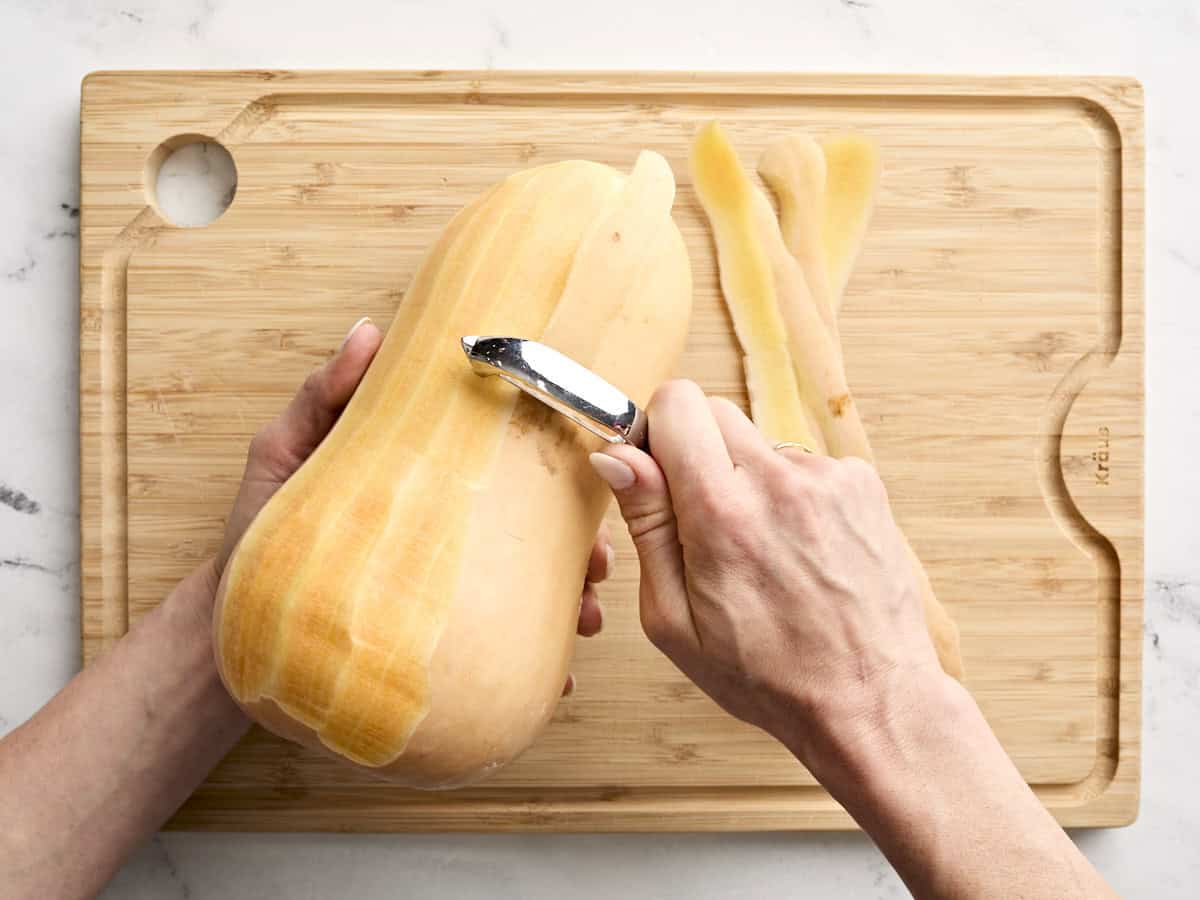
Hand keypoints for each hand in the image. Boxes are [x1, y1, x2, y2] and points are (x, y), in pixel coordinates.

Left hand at [213, 318, 609, 687]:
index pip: (505, 475)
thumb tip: (369, 333)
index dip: (558, 476)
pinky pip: (496, 658)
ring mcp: (443, 596)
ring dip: (569, 605)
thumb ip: (322, 397)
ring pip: (529, 597)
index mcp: (428, 489)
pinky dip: (534, 667)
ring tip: (584, 621)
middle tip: (596, 564)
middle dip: (580, 550)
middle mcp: (446, 541)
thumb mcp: (283, 454)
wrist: (228, 628)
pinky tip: (557, 678)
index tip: (589, 475)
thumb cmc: (259, 532)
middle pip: (535, 538)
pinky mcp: (434, 648)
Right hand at [589, 379, 943, 766]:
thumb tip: (617, 456)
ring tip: (763, 551)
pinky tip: (800, 551)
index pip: (676, 404)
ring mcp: (829, 478)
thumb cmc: (766, 676)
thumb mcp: (674, 619)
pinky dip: (793, 495)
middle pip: (715, 411)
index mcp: (721, 511)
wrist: (871, 700)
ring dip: (748, 478)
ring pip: (760, 442)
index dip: (655, 433)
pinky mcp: (864, 484)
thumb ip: (645, 524)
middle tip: (705, 523)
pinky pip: (805, 465)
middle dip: (697, 454)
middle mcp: (779, 480)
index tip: (656, 474)